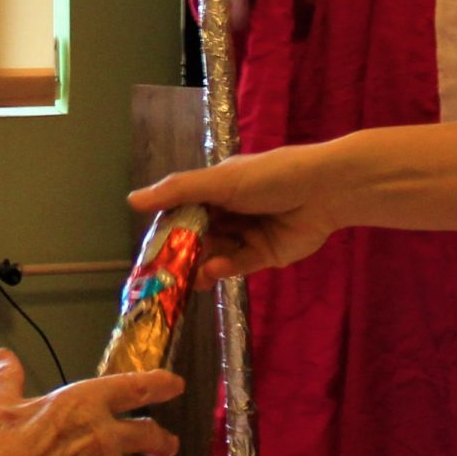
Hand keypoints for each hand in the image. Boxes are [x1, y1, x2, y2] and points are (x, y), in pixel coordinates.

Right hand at [129, 145, 342, 282]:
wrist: (324, 190)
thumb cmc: (270, 176)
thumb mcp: (220, 180)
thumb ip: (178, 192)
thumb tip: (132, 200)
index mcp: (217, 188)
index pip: (183, 211)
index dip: (167, 229)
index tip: (150, 249)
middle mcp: (230, 211)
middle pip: (198, 237)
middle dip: (183, 254)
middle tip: (164, 274)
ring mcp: (247, 234)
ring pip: (216, 254)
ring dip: (201, 265)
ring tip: (187, 279)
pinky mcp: (265, 255)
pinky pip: (238, 265)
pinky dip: (224, 269)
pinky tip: (213, 272)